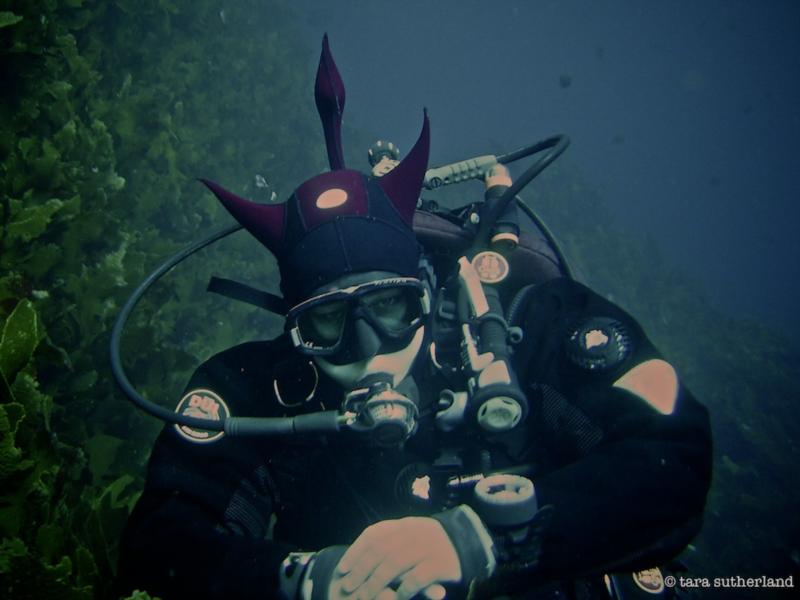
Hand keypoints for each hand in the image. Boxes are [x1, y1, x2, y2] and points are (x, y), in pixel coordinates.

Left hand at [332, 517, 461, 599]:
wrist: (469, 541)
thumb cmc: (432, 544)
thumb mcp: (411, 535)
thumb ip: (390, 543)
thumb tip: (358, 558)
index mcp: (404, 525)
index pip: (373, 535)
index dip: (356, 551)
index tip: (342, 568)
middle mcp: (414, 532)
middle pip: (380, 551)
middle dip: (361, 570)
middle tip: (348, 587)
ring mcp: (427, 546)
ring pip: (394, 564)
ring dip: (376, 583)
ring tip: (365, 597)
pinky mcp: (440, 563)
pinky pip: (416, 578)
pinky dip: (403, 589)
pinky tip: (394, 598)